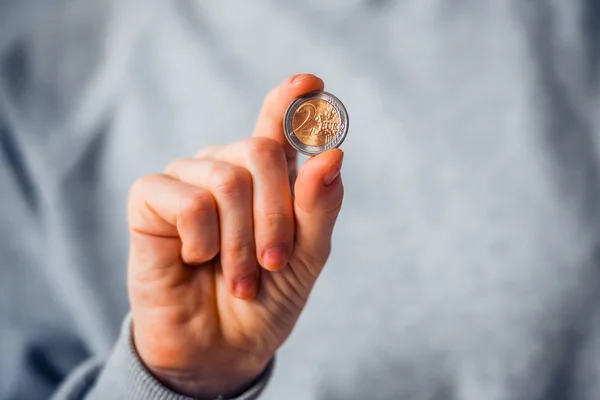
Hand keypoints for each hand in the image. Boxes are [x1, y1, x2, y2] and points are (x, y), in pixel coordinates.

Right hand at [127, 74, 344, 398]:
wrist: (219, 347)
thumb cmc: (265, 298)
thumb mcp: (306, 256)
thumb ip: (318, 207)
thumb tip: (332, 155)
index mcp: (266, 177)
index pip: (278, 126)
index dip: (292, 102)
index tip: (311, 83)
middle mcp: (225, 167)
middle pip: (261, 152)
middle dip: (276, 218)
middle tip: (272, 263)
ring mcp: (186, 178)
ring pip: (227, 180)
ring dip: (240, 243)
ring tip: (239, 278)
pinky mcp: (149, 198)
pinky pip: (188, 200)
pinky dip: (202, 242)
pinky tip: (193, 259)